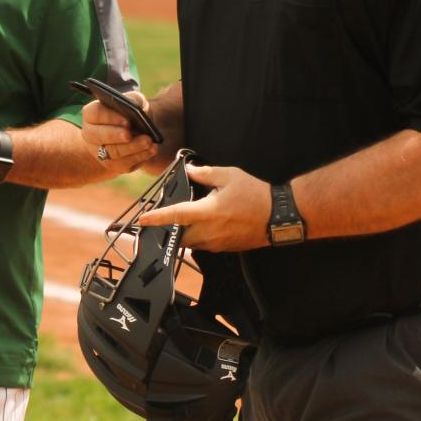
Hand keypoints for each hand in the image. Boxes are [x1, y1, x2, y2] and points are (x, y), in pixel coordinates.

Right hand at [79, 90, 160, 173]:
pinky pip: (124, 163)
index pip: (95, 114)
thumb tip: (137, 108)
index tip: (126, 120)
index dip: (110, 117)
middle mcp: (91, 134)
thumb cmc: (130, 113)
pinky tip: (151, 150)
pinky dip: (139, 156)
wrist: (134, 131)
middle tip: (129, 134)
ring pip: (113, 152)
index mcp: (91, 115)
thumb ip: (134, 99)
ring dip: (132, 147)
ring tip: (148, 141)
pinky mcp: (112, 164)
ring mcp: (99, 151)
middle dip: (115, 135)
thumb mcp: (133, 101)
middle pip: (99, 136)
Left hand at [148, 161, 271, 250]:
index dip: (157, 217)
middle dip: (172, 228)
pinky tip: (210, 223)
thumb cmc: (256, 195)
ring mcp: (217, 243)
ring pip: (191, 242)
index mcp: (207, 211)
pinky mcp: (224, 249)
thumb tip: (190, 171)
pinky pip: (204, 245)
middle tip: (171, 216)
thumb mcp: (229, 175)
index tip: (142, 220)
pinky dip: (201, 236)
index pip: (176, 215)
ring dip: (187, 232)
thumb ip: (205, 173)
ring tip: (194, 217)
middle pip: (179, 235)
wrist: (278, 216)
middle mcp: (209, 231)